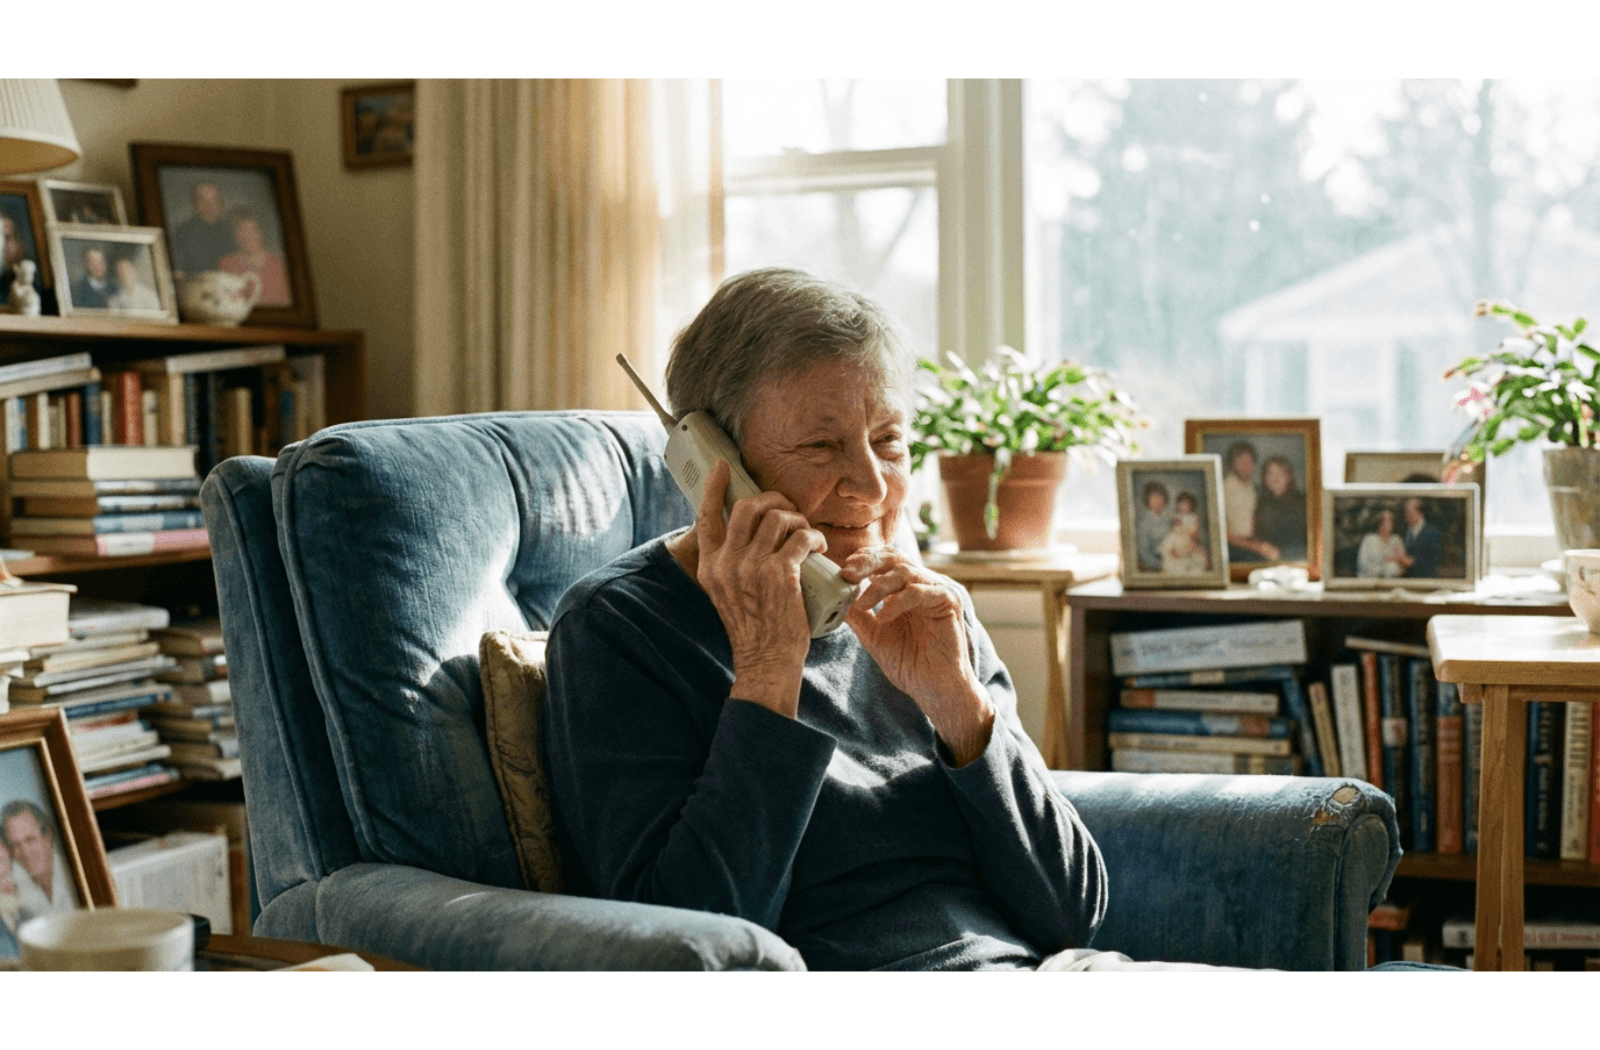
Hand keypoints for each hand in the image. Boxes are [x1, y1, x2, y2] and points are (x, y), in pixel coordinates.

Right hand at [693, 460, 825, 718]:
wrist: (765, 662)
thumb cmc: (753, 628)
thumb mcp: (726, 594)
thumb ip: (729, 566)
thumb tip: (747, 535)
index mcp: (709, 567)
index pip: (706, 516)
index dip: (715, 487)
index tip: (724, 467)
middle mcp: (726, 564)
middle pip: (747, 508)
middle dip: (773, 500)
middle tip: (788, 509)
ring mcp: (751, 568)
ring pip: (777, 519)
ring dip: (798, 520)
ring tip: (807, 534)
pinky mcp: (779, 575)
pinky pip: (800, 538)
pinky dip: (814, 537)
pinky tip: (819, 545)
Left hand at [840, 548, 993, 764]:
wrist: (933, 689)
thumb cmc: (908, 663)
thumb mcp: (873, 635)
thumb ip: (857, 615)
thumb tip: (832, 596)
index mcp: (903, 589)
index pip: (883, 561)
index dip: (862, 559)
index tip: (842, 570)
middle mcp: (920, 585)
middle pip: (894, 557)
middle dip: (868, 562)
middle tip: (847, 573)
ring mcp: (936, 590)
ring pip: (905, 571)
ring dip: (879, 585)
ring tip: (862, 604)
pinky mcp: (949, 601)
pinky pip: (921, 591)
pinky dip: (898, 601)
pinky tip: (883, 617)